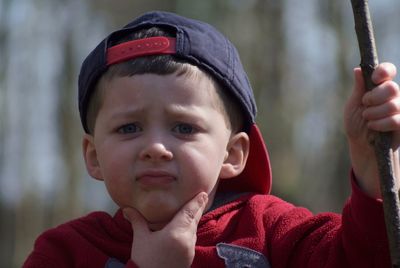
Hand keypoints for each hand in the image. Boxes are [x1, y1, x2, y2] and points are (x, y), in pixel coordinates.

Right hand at [123, 192, 207, 267]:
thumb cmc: (144, 261)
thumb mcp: (140, 239)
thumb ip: (137, 221)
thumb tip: (127, 209)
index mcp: (176, 233)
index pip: (189, 213)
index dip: (196, 202)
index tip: (203, 193)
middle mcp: (187, 240)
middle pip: (194, 220)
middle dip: (198, 208)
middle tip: (203, 196)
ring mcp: (190, 250)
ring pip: (194, 230)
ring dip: (195, 219)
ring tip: (195, 209)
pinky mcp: (189, 258)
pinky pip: (192, 239)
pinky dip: (191, 229)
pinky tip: (188, 227)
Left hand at [344, 62, 399, 197]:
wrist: (361, 149)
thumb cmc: (356, 127)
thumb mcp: (353, 107)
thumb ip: (358, 89)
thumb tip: (358, 69)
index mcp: (379, 89)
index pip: (388, 71)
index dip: (384, 71)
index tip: (374, 78)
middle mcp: (393, 97)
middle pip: (392, 87)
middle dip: (375, 97)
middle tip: (365, 105)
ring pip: (394, 104)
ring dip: (374, 113)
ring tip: (368, 120)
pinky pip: (396, 120)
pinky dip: (380, 124)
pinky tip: (373, 128)